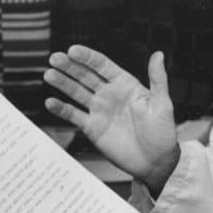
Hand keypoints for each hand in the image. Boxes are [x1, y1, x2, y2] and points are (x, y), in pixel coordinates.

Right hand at [44, 46, 179, 192]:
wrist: (155, 161)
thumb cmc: (163, 132)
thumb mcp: (162, 103)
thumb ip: (158, 79)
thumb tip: (159, 54)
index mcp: (125, 84)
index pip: (103, 66)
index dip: (87, 57)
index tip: (73, 50)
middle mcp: (109, 94)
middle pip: (85, 76)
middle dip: (69, 67)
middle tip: (55, 58)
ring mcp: (99, 110)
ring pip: (76, 92)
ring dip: (62, 83)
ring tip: (49, 75)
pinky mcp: (92, 128)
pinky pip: (74, 115)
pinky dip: (62, 109)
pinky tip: (50, 102)